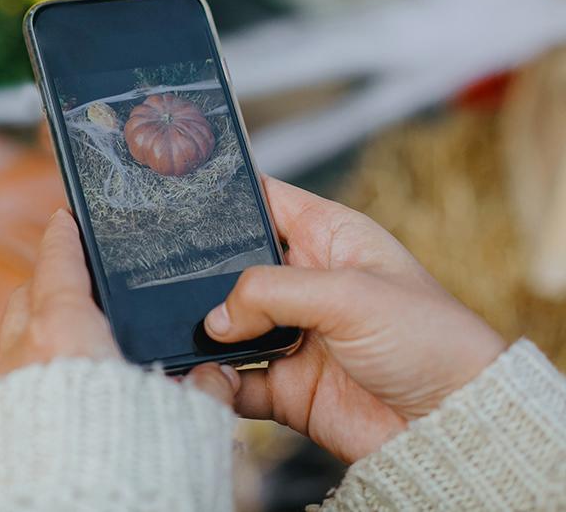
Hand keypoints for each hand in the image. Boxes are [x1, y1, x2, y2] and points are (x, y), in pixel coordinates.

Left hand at [0, 209, 239, 403]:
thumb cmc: (128, 468)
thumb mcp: (184, 419)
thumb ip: (204, 388)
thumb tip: (218, 374)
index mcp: (65, 333)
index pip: (58, 262)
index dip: (64, 234)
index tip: (66, 217)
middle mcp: (24, 353)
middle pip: (29, 295)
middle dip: (50, 279)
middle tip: (78, 275)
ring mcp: (4, 390)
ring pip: (17, 337)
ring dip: (39, 324)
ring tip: (76, 332)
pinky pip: (13, 377)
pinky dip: (34, 364)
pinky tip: (63, 384)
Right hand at [204, 177, 506, 462]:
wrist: (451, 428)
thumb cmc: (430, 341)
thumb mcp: (351, 295)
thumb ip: (272, 292)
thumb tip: (214, 317)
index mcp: (329, 237)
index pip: (265, 200)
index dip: (227, 196)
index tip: (180, 198)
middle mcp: (303, 282)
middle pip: (231, 267)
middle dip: (201, 277)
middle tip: (174, 285)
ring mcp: (290, 335)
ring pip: (223, 326)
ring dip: (204, 336)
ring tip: (193, 342)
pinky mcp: (283, 385)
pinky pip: (232, 380)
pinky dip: (215, 383)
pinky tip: (213, 381)